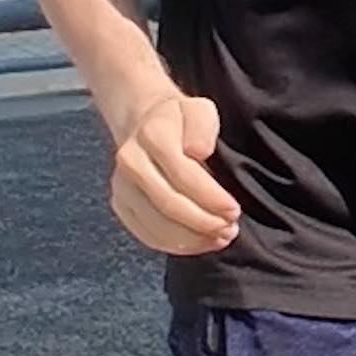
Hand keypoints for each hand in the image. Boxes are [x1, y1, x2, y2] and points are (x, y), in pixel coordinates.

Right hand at [108, 86, 243, 255]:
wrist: (145, 124)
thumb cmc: (181, 121)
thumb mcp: (199, 110)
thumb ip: (202, 125)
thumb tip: (198, 152)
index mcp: (151, 134)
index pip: (183, 175)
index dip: (211, 198)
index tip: (234, 210)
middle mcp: (130, 161)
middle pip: (168, 204)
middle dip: (204, 223)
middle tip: (230, 230)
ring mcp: (121, 186)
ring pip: (157, 225)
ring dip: (192, 239)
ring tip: (220, 238)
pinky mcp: (120, 205)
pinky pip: (147, 234)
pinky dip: (176, 245)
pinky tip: (199, 242)